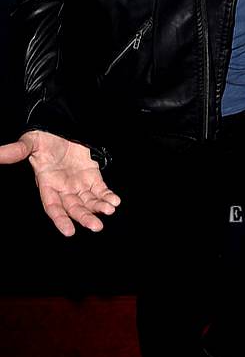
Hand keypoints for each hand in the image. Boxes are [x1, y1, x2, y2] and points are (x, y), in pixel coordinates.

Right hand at [0, 130, 120, 236]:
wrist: (60, 125)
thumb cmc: (43, 137)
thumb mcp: (31, 142)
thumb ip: (17, 151)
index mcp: (47, 184)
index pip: (53, 207)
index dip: (60, 219)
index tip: (69, 231)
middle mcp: (63, 188)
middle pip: (74, 208)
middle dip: (85, 217)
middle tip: (96, 226)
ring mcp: (79, 183)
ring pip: (89, 201)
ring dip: (99, 208)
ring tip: (109, 210)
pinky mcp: (92, 176)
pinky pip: (100, 190)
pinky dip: (107, 196)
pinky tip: (115, 201)